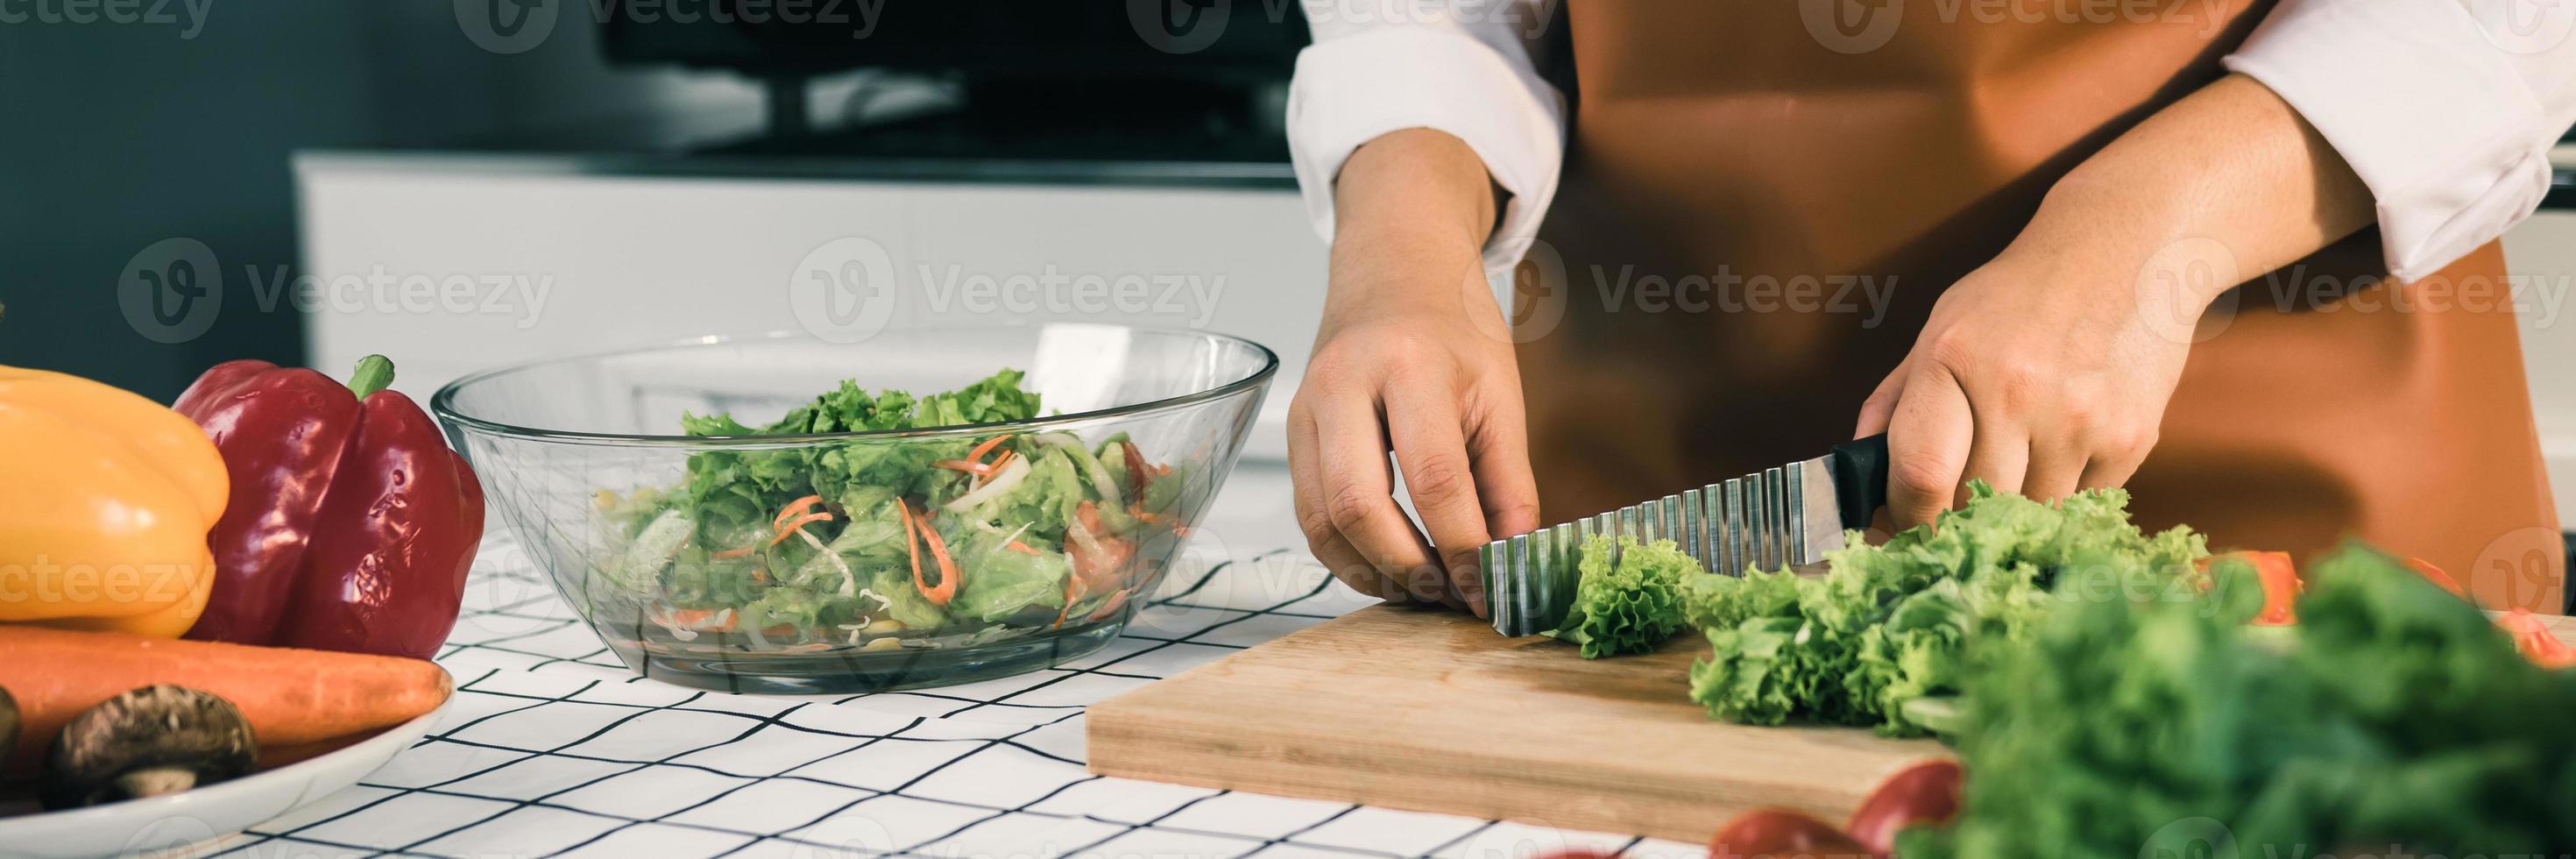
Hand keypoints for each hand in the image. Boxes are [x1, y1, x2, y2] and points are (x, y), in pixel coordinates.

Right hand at [1288, 264, 1539, 613]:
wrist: (1392, 271)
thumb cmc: (1452, 327)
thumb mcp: (1499, 393)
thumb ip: (1509, 482)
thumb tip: (1513, 562)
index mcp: (1409, 364)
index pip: (1435, 479)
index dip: (1463, 547)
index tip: (1490, 587)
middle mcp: (1344, 384)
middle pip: (1359, 505)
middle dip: (1407, 568)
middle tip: (1450, 595)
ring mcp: (1306, 408)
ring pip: (1322, 519)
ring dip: (1372, 570)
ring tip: (1422, 589)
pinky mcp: (1291, 432)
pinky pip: (1308, 513)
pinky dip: (1346, 553)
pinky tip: (1388, 566)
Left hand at [1854, 243, 2204, 527]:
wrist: (2125, 252)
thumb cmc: (2016, 299)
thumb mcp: (1938, 331)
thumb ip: (1893, 407)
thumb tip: (1859, 481)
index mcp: (1952, 359)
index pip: (1918, 475)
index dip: (1905, 519)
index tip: (1902, 527)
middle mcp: (2016, 390)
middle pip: (1973, 507)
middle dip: (1956, 520)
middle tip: (1956, 507)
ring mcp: (2079, 418)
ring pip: (2028, 516)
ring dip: (2014, 512)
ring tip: (2016, 466)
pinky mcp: (2131, 438)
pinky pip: (2081, 505)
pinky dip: (2064, 495)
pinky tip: (2064, 450)